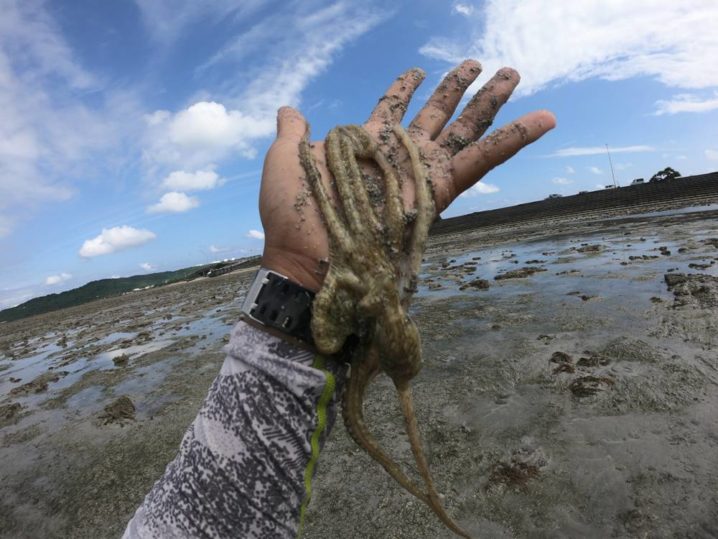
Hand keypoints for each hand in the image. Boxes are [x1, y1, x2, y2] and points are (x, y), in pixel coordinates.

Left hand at [259, 59, 555, 290]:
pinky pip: (482, 161)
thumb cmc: (290, 215)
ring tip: (512, 73)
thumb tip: (290, 110)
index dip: (403, 89)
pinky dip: (514, 140)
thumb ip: (292, 132)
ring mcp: (421, 175)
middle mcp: (398, 158)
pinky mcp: (438, 193)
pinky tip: (544, 118)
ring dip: (490, 102)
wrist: (307, 259)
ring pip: (465, 131)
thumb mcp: (285, 161)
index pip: (390, 108)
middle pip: (437, 115)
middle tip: (478, 63)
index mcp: (364, 146)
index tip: (416, 70)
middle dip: (458, 89)